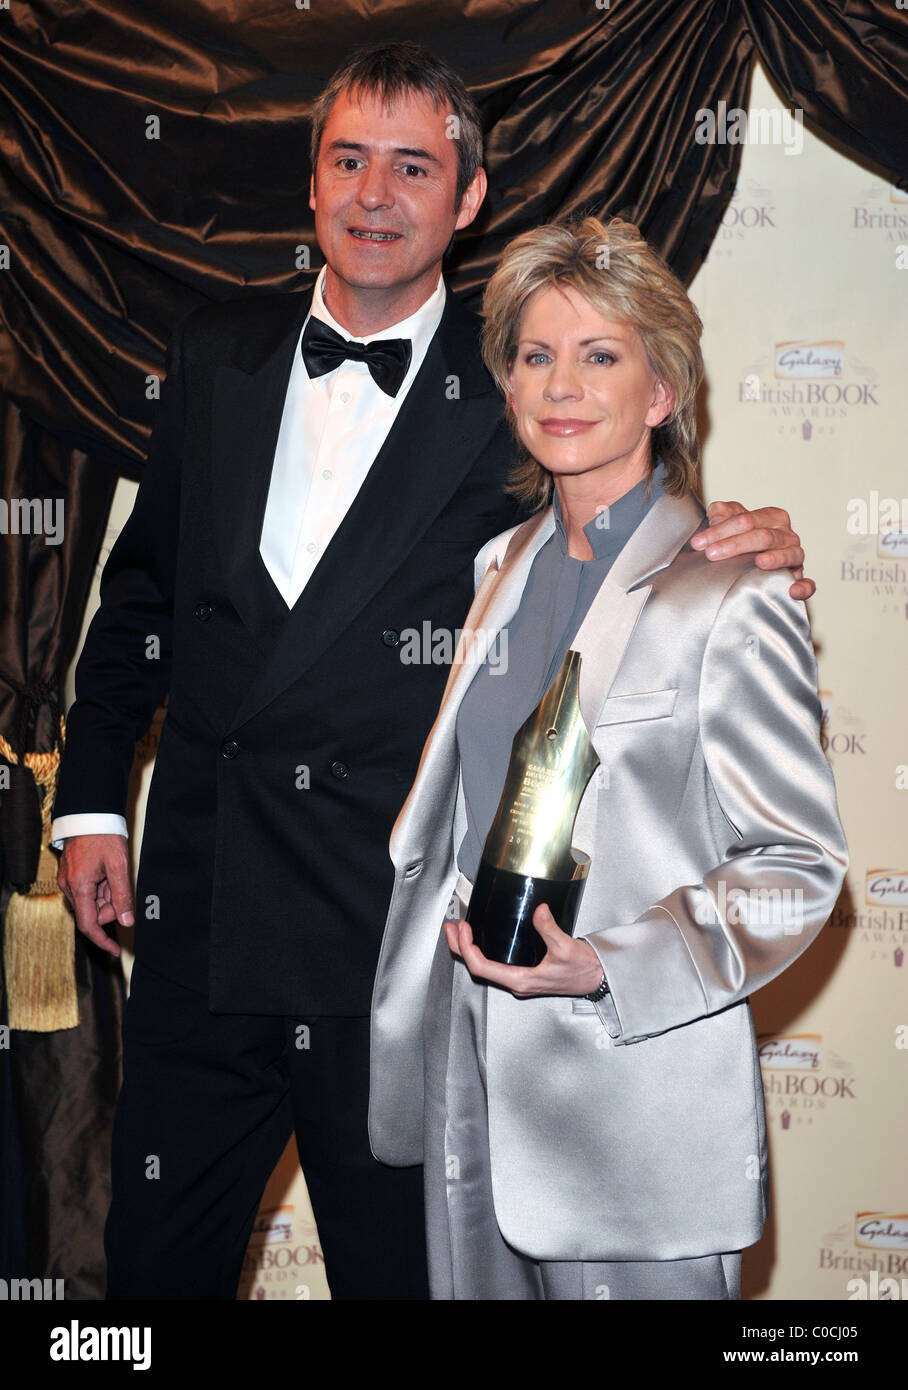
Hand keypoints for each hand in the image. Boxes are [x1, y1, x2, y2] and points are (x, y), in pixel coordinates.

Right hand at [56, 833, 133, 956]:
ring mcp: (68, 880)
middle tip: (122, 888)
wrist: (90, 814)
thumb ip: (122, 896)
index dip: (103, 940)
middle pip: (92, 912)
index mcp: (79, 887)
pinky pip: (87, 891)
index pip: (88, 925)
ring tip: (114, 873)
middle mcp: (68, 886)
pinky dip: (100, 888)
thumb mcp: (118, 867)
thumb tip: (127, 921)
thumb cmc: (104, 836)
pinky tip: (107, 872)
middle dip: (110, 907)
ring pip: (90, 901)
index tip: (116, 950)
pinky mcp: (71, 875)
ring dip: (106, 896)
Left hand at [445, 904, 603, 998]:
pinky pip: (496, 964)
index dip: (467, 948)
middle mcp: (517, 982)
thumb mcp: (566, 947)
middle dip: (460, 947)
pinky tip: (484, 939)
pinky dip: (484, 950)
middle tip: (450, 928)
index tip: (463, 929)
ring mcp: (520, 979)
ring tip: (460, 931)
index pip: (481, 967)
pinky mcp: (525, 973)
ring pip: (485, 967)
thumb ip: (550, 929)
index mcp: (520, 980)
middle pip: (478, 968)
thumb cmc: (584, 970)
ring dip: (470, 949)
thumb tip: (539, 911)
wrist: (598, 979)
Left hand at [691, 500, 814, 600]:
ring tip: (758, 562)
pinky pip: (807, 583)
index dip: (721, 530)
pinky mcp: (798, 579)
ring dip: (775, 558)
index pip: (747, 520)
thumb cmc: (742, 541)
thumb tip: (716, 510)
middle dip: (736, 544)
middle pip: (765, 536)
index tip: (699, 543)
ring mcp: (795, 557)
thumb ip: (722, 515)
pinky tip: (791, 591)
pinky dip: (802, 587)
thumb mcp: (730, 524)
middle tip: (711, 554)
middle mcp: (787, 536)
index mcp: (772, 518)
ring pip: (789, 554)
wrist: (752, 565)